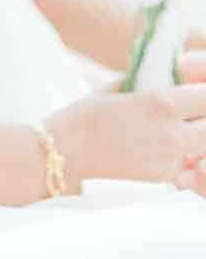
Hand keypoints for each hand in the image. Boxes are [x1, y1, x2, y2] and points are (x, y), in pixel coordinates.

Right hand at [49, 85, 205, 194]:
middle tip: (189, 112)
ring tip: (173, 130)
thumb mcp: (117, 88)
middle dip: (203, 117)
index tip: (196, 90)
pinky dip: (180, 156)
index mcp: (162, 104)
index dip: (203, 92)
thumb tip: (165, 79)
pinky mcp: (165, 180)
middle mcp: (173, 134)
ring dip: (195, 137)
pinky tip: (157, 148)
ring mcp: (171, 161)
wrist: (66, 155)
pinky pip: (185, 164)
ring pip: (202, 148)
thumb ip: (147, 84)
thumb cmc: (85, 117)